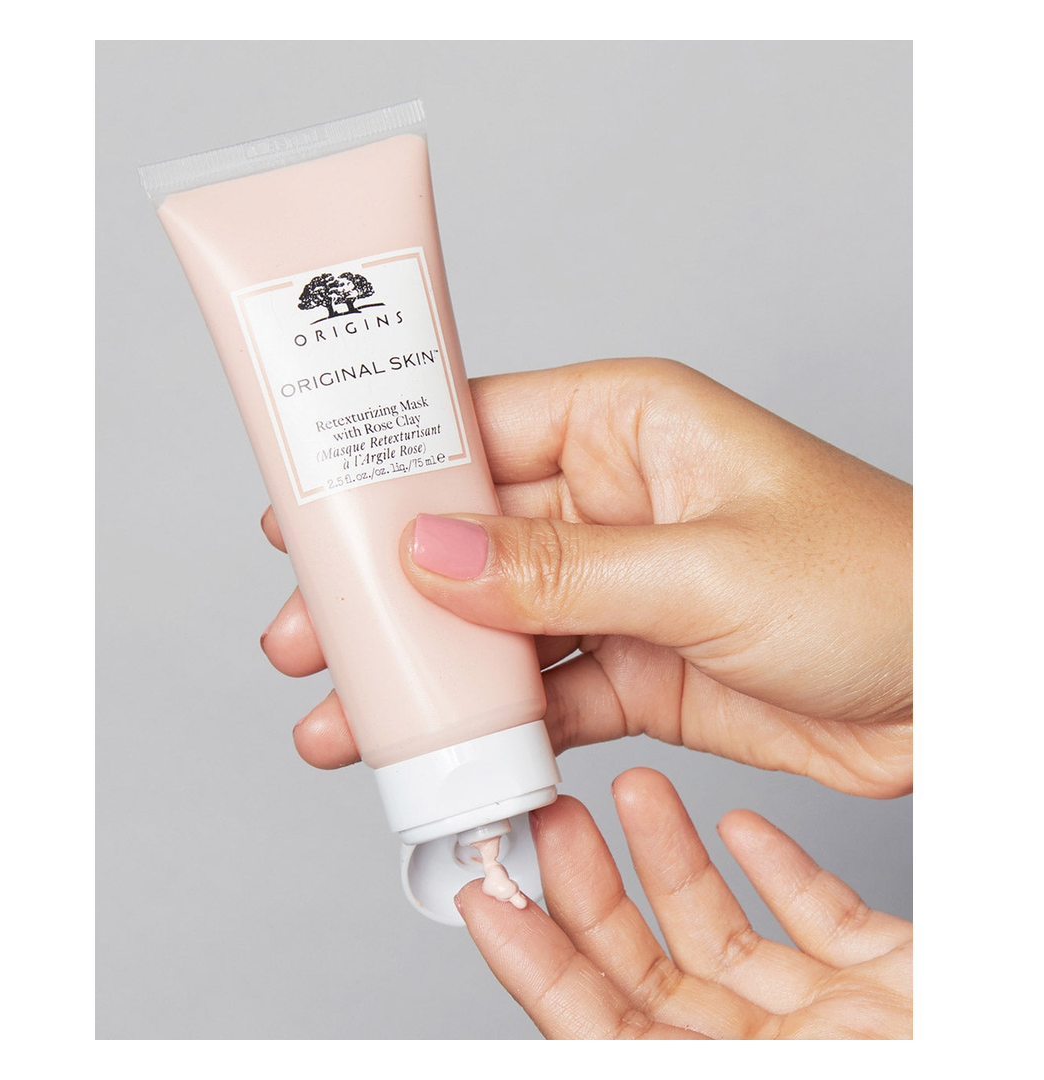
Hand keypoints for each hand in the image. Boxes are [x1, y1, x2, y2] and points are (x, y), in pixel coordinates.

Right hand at [261, 358, 911, 795]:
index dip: (388, 466)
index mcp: (628, 427)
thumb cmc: (879, 582)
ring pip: (495, 625)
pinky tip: (443, 748)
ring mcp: (620, 587)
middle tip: (309, 630)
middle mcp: (613, 501)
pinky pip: (544, 689)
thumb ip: (560, 569)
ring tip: (348, 713)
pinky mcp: (637, 664)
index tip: (310, 507)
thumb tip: (434, 554)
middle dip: (386, 589)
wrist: (954, 689)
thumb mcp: (705, 566)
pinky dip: (495, 722)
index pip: (479, 427)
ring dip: (426, 670)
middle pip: (469, 538)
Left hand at [456, 768, 911, 1039]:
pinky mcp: (884, 984)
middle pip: (650, 971)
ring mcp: (825, 1025)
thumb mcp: (791, 1059)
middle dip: (594, 890)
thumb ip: (645, 1049)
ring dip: (674, 860)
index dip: (534, 962)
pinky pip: (817, 920)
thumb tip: (555, 1019)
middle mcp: (763, 1063)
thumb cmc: (908, 1070)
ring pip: (723, 933)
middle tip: (554, 816)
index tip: (486, 897)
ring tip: (634, 792)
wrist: (1017, 1067)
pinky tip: (741, 824)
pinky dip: (776, 868)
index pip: (596, 1027)